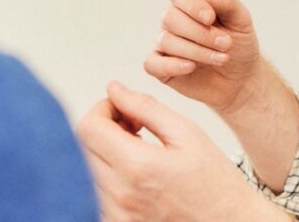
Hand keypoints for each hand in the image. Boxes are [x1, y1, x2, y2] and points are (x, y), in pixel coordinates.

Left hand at [76, 82, 287, 221]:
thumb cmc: (216, 183)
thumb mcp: (186, 133)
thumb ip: (146, 107)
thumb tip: (115, 89)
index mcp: (137, 167)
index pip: (89, 127)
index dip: (102, 108)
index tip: (122, 107)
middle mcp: (120, 195)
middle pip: (82, 147)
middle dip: (103, 126)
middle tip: (133, 125)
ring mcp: (117, 214)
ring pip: (87, 169)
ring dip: (104, 151)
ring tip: (137, 148)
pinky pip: (96, 192)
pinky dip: (108, 175)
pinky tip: (134, 171)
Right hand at [143, 0, 262, 112]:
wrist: (242, 79)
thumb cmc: (239, 44)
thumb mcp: (241, 18)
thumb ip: (224, 0)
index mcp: (190, 3)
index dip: (193, 5)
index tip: (211, 19)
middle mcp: (173, 20)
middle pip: (171, 17)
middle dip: (201, 33)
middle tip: (226, 44)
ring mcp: (165, 44)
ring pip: (166, 41)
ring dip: (197, 51)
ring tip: (222, 58)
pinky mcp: (161, 68)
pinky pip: (152, 64)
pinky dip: (171, 65)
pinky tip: (192, 67)